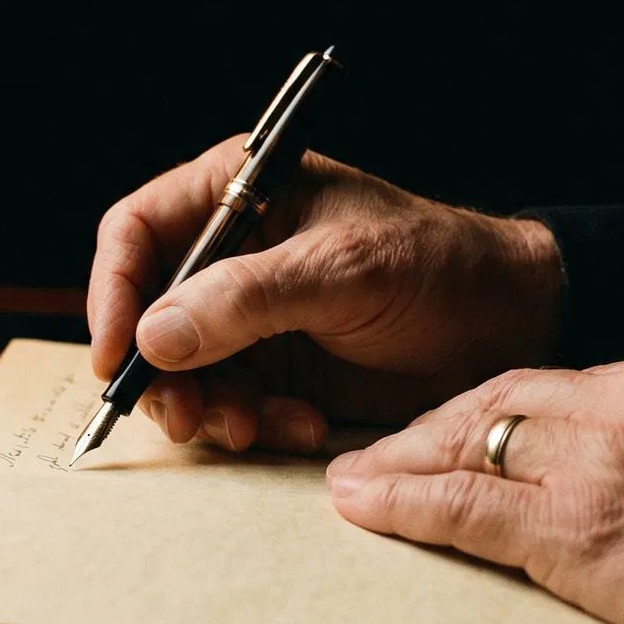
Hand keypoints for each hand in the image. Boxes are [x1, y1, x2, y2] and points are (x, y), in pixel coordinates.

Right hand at [88, 138, 562, 452]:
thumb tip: (155, 334)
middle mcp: (232, 252)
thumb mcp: (344, 272)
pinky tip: (295, 428)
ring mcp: (250, 315)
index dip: (113, 291)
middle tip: (188, 417)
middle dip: (161, 370)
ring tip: (249, 429)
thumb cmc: (439, 267)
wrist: (509, 324)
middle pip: (147, 312)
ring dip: (206, 408)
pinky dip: (250, 423)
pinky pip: (229, 403)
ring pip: (181, 369)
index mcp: (238, 194)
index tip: (120, 353)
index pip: (137, 231)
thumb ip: (248, 299)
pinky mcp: (276, 367)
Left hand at [326, 339, 623, 623]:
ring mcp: (601, 456)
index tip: (469, 427)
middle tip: (385, 447)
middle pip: (508, 396)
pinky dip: (402, 501)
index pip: (568, 381)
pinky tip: (360, 500)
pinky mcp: (573, 524)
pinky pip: (464, 505)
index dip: (506, 408)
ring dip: (405, 457)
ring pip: (475, 439)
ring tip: (358, 475)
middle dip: (439, 424)